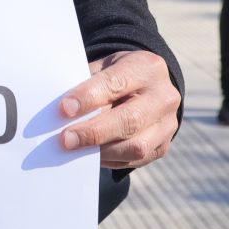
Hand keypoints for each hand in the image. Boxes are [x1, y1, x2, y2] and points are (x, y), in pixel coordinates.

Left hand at [56, 50, 180, 169]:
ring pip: (136, 146)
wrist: (149, 86)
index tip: (64, 109)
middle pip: (129, 120)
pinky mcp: (163, 146)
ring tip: (75, 150)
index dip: (88, 97)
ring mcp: (167, 124)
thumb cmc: (118, 75)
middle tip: (65, 139)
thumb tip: (61, 112)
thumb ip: (86, 85)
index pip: (115, 83)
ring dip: (101, 151)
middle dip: (93, 132)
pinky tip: (91, 155)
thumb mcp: (104, 67)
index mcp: (147, 68)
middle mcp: (164, 96)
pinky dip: (110, 160)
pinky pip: (136, 160)